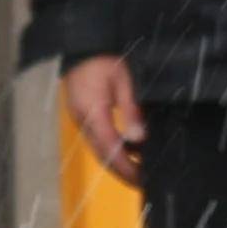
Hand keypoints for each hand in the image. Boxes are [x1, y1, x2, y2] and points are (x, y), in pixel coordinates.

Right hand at [62, 54, 146, 185]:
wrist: (81, 45)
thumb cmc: (103, 58)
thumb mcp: (123, 79)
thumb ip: (131, 110)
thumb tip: (139, 139)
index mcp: (93, 112)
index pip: (111, 149)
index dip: (127, 167)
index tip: (143, 179)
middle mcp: (84, 120)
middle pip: (104, 155)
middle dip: (124, 172)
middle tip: (145, 182)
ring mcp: (81, 119)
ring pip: (101, 149)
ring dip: (120, 162)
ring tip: (141, 170)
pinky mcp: (84, 116)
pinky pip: (99, 138)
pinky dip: (115, 148)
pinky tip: (132, 149)